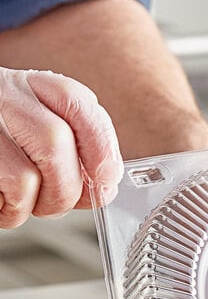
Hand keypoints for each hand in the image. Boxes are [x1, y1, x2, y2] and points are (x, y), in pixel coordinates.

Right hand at [0, 67, 122, 228]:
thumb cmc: (7, 141)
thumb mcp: (43, 129)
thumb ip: (77, 150)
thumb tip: (102, 187)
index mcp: (34, 87)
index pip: (75, 101)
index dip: (100, 144)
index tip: (107, 177)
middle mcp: (4, 96)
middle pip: (54, 141)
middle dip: (68, 189)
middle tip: (59, 203)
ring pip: (26, 174)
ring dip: (38, 204)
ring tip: (25, 205)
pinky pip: (4, 189)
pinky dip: (11, 210)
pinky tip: (3, 203)